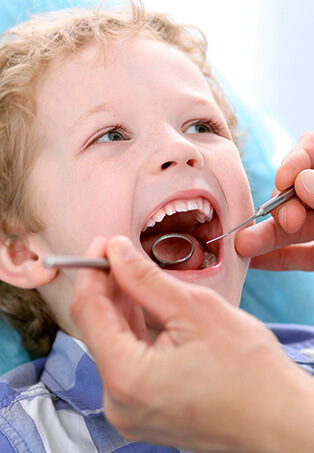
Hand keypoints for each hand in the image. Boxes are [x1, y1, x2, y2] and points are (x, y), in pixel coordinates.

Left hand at [70, 236, 313, 452]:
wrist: (279, 420)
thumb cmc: (251, 373)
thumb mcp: (197, 310)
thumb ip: (146, 279)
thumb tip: (117, 251)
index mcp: (127, 378)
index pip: (88, 311)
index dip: (93, 270)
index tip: (105, 243)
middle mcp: (119, 402)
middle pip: (97, 327)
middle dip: (108, 286)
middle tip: (122, 253)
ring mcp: (130, 409)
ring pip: (112, 342)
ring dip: (120, 305)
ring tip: (134, 275)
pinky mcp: (144, 409)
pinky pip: (127, 360)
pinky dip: (132, 329)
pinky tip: (143, 304)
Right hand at [236, 132, 313, 269]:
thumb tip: (302, 182)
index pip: (313, 151)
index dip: (297, 159)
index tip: (284, 177)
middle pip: (296, 192)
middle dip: (281, 204)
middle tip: (287, 219)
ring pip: (293, 227)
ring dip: (267, 236)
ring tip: (245, 245)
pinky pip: (298, 255)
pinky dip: (277, 258)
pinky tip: (254, 262)